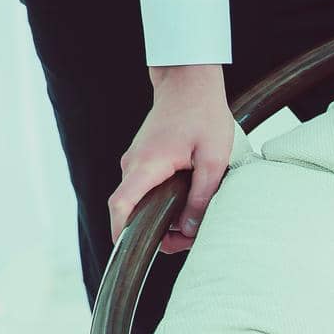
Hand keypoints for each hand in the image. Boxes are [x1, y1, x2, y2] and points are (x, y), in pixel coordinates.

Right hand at [108, 64, 234, 253]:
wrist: (189, 83)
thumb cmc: (203, 114)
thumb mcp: (212, 159)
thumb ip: (201, 196)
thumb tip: (189, 228)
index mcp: (146, 165)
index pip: (121, 206)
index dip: (123, 232)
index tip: (133, 251)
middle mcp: (133, 165)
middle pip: (132, 210)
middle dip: (156, 231)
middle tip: (190, 237)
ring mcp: (135, 161)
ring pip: (140, 200)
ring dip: (161, 215)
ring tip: (195, 219)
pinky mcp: (143, 158)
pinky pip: (145, 187)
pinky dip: (161, 200)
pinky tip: (187, 201)